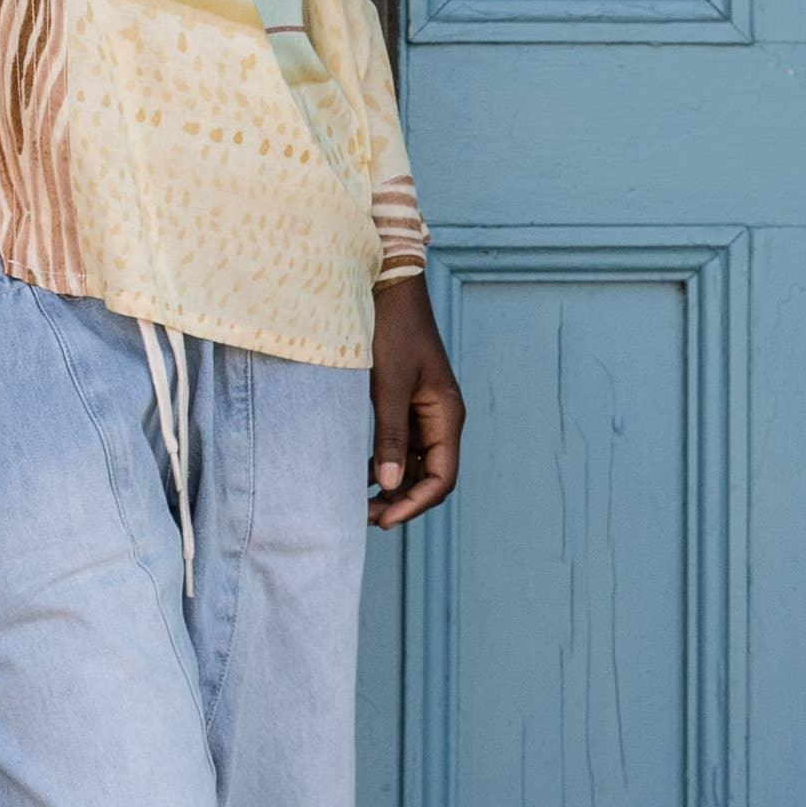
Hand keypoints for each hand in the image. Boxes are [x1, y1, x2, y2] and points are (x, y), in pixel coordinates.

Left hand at [367, 276, 462, 529]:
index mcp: (447, 415)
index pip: (442, 478)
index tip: (383, 520)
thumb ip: (390, 434)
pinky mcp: (404, 404)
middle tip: (364, 517)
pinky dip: (383, 464)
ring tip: (358, 503)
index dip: (415, 504)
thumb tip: (390, 485)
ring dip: (392, 486)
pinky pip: (400, 446)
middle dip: (402, 501)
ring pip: (414, 465)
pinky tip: (359, 473)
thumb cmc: (391, 330)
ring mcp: (423, 412)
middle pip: (430, 477)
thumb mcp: (388, 383)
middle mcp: (441, 418)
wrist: (387, 287)